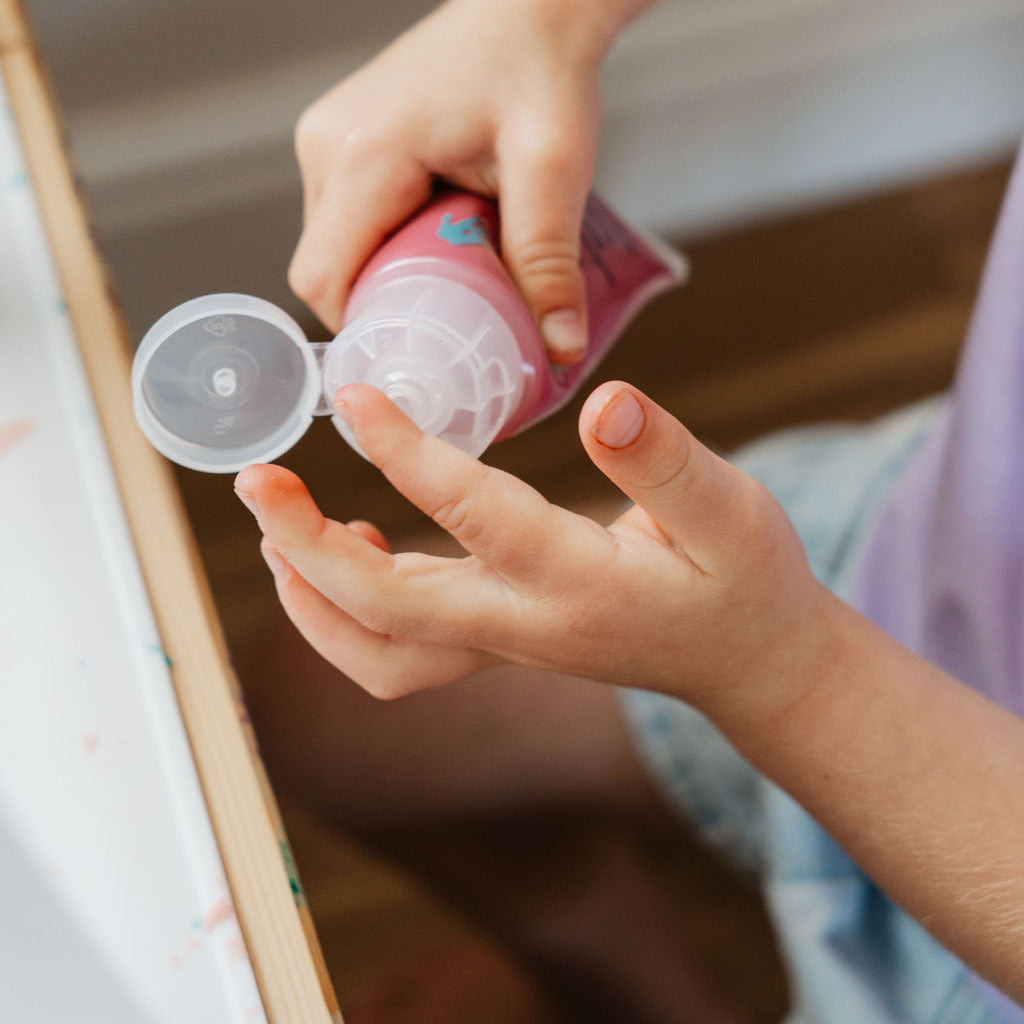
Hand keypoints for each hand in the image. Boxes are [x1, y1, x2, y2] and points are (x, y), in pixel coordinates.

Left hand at [234, 381, 834, 723]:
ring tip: (273, 523)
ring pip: (378, 648)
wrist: (744, 662)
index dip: (407, 455)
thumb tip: (603, 399)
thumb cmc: (742, 582)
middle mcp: (524, 627)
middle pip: (387, 610)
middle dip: (307, 548)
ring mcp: (503, 645)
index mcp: (579, 584)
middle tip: (258, 480)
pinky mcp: (495, 642)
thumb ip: (665, 460)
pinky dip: (346, 610)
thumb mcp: (730, 511)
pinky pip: (397, 649)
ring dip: (311, 593)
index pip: (474, 517)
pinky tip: (345, 543)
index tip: (353, 398)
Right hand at [288, 0, 620, 361]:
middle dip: (384, 309)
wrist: (530, 6)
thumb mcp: (553, 166)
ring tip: (451, 279)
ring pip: (336, 250)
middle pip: (326, 271)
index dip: (365, 331)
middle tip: (448, 325)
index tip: (420, 354)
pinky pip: (347, 222)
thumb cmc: (538, 69)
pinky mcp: (344, 142)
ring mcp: (328, 142)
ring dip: (387, 278)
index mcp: (362, 155)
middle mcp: (326, 146)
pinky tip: (437, 243)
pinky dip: (388, 247)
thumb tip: (559, 348)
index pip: (324, 281)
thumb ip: (550, 260)